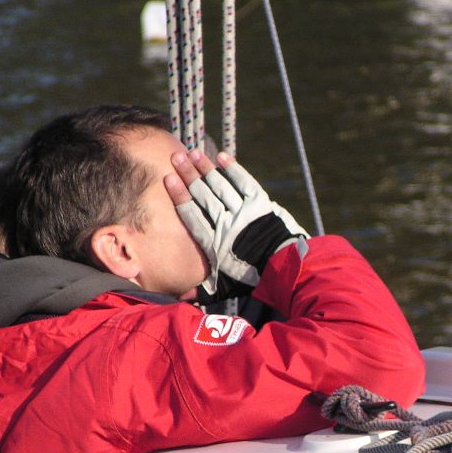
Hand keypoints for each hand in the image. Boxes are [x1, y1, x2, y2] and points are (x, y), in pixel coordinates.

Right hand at [167, 150, 307, 299]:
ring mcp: (244, 211)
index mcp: (214, 242)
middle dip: (188, 174)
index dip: (179, 195)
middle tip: (175, 157)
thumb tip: (181, 298)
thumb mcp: (225, 287)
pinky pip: (244, 182)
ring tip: (192, 153)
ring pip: (220, 185)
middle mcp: (226, 223)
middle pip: (203, 194)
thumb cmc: (252, 279)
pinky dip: (233, 169)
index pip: (191, 214)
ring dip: (206, 168)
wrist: (284, 268)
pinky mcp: (261, 203)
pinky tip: (222, 157)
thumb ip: (202, 289)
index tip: (167, 179)